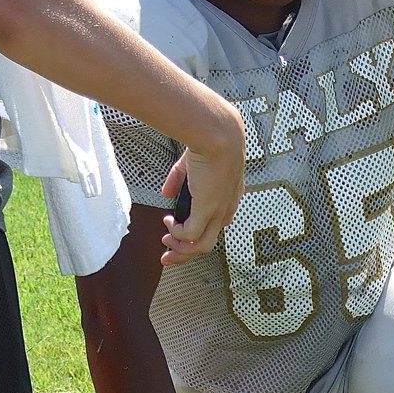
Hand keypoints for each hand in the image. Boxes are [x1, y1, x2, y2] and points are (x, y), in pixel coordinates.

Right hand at [160, 116, 244, 265]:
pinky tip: (168, 223)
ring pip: (200, 245)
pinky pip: (190, 234)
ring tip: (166, 241)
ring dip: (180, 249)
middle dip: (184, 253)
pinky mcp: (208, 210)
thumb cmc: (209, 142)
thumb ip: (178, 180)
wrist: (218, 135)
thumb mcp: (191, 164)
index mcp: (227, 198)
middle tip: (168, 256)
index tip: (178, 235)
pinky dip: (176, 234)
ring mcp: (218, 212)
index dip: (195, 234)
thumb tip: (166, 194)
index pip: (214, 226)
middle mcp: (226, 209)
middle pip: (207, 243)